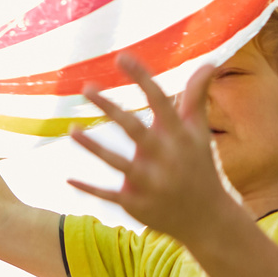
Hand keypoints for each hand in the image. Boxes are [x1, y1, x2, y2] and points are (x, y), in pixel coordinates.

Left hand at [67, 56, 246, 245]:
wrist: (209, 219)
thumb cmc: (199, 165)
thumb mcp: (198, 132)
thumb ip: (196, 96)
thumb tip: (209, 62)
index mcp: (179, 136)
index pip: (160, 101)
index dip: (141, 78)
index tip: (121, 57)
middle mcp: (165, 158)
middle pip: (134, 129)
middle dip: (110, 108)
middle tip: (86, 87)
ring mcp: (151, 183)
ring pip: (117, 163)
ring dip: (93, 147)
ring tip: (71, 129)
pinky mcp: (138, 204)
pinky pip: (109, 195)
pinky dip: (89, 189)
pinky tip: (68, 179)